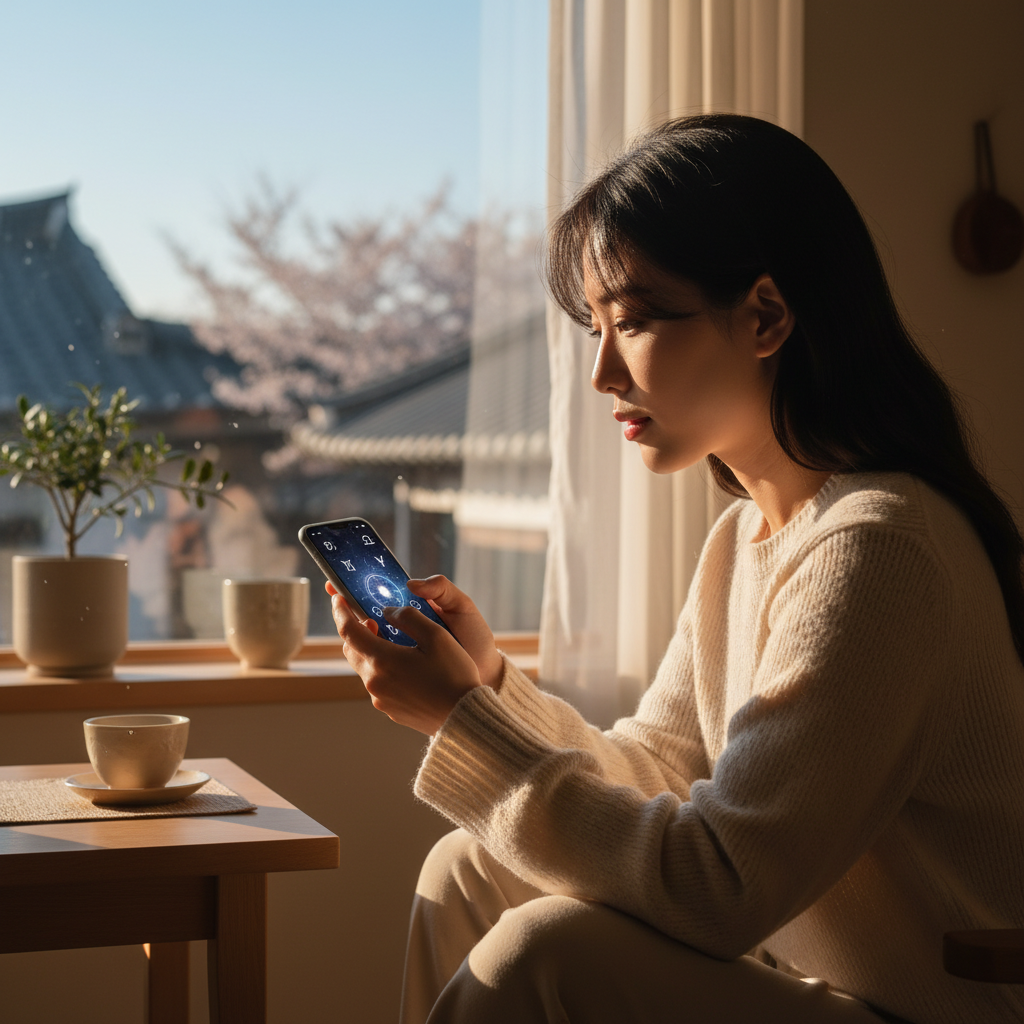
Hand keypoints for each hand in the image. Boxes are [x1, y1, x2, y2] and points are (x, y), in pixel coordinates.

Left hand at [327, 581, 491, 734]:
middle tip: (372, 620)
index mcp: (382, 660)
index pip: (349, 631)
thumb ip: (408, 617)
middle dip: (356, 632)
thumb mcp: (436, 635)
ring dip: (371, 651)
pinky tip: (406, 667)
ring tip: (394, 643)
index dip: (341, 612)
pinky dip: (383, 669)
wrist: (464, 718)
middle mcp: (375, 682)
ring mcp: (381, 699)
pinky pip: (379, 684)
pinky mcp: (390, 710)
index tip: (338, 598)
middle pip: (352, 650)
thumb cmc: (454, 675)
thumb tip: (387, 612)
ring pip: (365, 667)